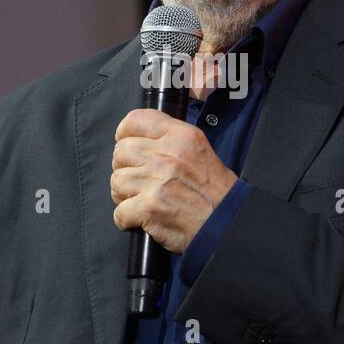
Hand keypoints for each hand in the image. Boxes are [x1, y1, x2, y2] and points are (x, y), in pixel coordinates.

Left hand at [111, 107, 238, 253]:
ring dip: (124, 195)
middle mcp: (166, 155)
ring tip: (142, 200)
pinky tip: (141, 219)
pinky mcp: (148, 207)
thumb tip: (141, 140)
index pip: (136, 120)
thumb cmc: (215, 191)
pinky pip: (119, 211)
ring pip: (117, 181)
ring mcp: (155, 181)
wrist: (226, 223)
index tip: (125, 143)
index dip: (125, 133)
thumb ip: (171, 140)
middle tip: (139, 180)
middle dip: (125, 167)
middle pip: (121, 152)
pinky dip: (126, 218)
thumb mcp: (200, 150)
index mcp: (180, 136)